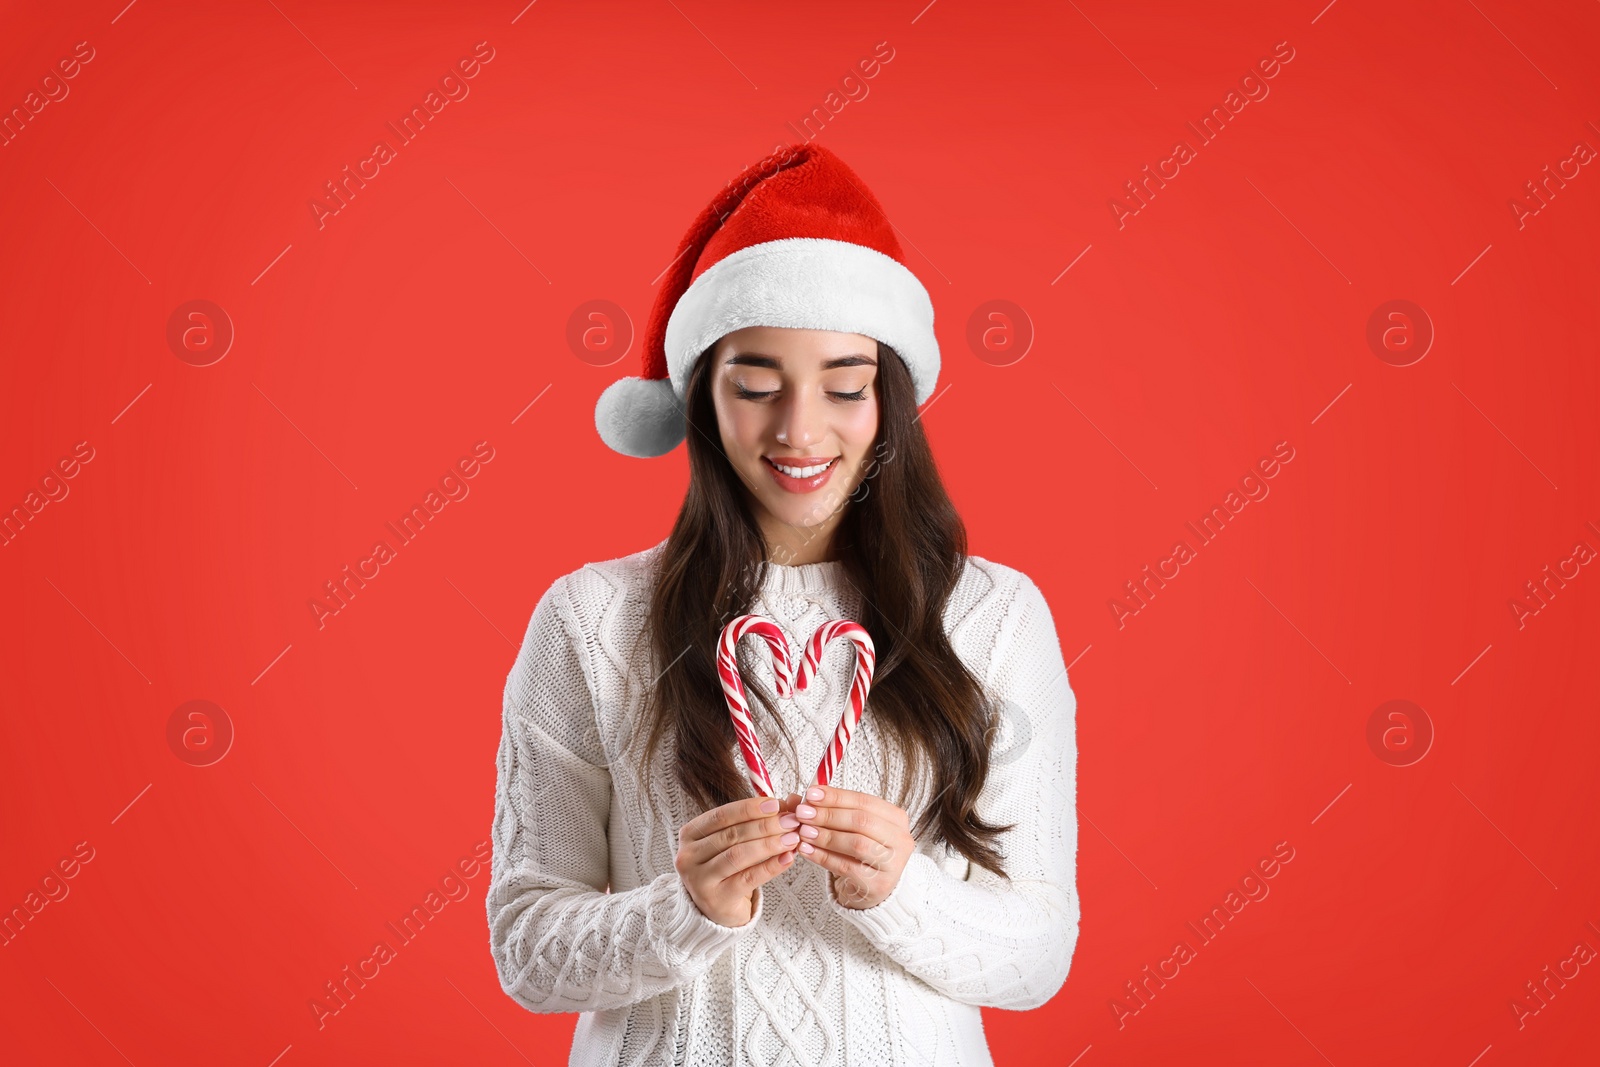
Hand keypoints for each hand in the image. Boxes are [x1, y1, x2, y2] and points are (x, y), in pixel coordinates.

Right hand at [675, 794, 801, 926]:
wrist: (717, 906)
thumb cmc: (726, 866)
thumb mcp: (734, 841)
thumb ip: (755, 820)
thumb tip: (789, 802)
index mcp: (690, 833)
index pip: (721, 815)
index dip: (749, 808)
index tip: (775, 804)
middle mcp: (689, 855)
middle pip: (732, 835)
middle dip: (765, 826)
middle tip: (791, 821)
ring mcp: (699, 879)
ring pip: (738, 856)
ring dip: (769, 844)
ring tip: (792, 838)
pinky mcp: (716, 899)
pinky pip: (748, 878)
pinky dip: (770, 867)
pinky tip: (788, 858)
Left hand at [792, 785, 915, 909]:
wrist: (873, 887)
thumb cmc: (862, 852)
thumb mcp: (852, 827)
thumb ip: (831, 810)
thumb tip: (800, 797)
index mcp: (896, 818)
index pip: (865, 801)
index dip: (836, 796)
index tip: (811, 794)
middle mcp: (900, 839)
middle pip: (862, 821)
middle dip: (828, 815)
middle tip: (803, 813)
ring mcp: (893, 864)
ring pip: (856, 844)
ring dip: (826, 836)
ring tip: (803, 832)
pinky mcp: (878, 885)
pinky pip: (847, 867)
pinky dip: (823, 857)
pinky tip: (807, 850)